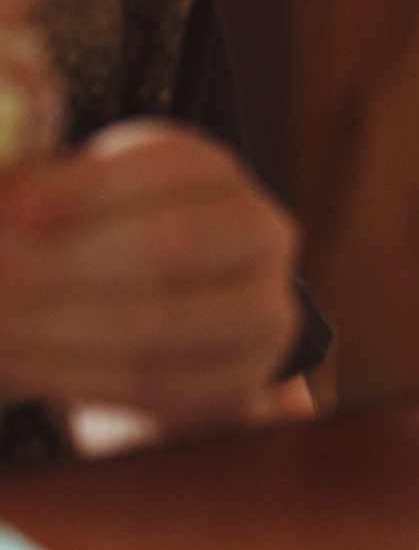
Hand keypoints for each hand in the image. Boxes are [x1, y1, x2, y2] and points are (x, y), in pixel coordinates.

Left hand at [0, 120, 303, 439]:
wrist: (170, 345)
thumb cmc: (114, 257)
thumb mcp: (86, 208)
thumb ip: (44, 193)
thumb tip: (3, 200)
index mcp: (220, 178)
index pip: (171, 167)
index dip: (87, 189)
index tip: (12, 209)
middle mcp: (261, 238)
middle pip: (171, 244)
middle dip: (63, 263)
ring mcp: (261, 314)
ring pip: (160, 319)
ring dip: (56, 324)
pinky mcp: (236, 382)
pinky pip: (148, 381)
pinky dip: (69, 373)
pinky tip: (14, 359)